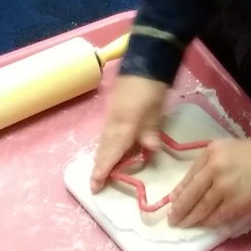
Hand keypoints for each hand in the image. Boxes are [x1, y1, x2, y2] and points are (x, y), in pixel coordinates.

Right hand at [89, 75, 168, 190]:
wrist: (143, 63)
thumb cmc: (152, 88)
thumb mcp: (156, 111)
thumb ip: (150, 131)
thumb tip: (150, 150)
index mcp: (123, 127)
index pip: (110, 154)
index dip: (102, 171)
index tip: (95, 187)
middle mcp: (112, 124)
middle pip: (103, 149)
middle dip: (99, 167)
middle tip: (96, 184)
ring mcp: (110, 116)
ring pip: (103, 142)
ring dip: (102, 157)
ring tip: (101, 172)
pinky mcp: (112, 110)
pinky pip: (106, 133)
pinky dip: (106, 145)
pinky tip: (109, 149)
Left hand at [167, 137, 250, 228]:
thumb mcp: (227, 149)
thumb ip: (206, 164)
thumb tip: (184, 189)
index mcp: (211, 153)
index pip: (189, 176)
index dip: (179, 192)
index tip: (173, 201)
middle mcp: (213, 170)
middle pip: (190, 195)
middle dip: (179, 210)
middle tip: (173, 220)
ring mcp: (223, 189)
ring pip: (201, 209)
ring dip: (190, 219)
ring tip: (183, 225)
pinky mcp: (235, 204)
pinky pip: (216, 217)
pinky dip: (208, 222)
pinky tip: (203, 225)